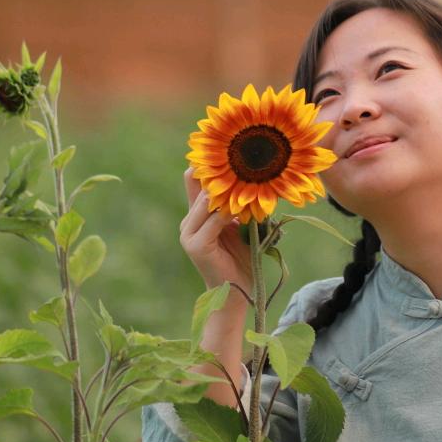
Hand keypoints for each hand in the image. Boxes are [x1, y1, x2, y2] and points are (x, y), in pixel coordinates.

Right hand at [180, 167, 252, 295]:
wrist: (236, 293)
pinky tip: (245, 209)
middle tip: (245, 160)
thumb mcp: (240, 225)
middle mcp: (188, 222)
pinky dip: (230, 212)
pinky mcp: (197, 246)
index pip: (193, 179)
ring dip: (228, 191)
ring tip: (248, 181)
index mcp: (195, 215)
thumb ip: (237, 205)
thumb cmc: (241, 258)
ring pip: (207, 200)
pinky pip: (214, 220)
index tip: (229, 147)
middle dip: (222, 173)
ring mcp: (188, 234)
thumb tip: (254, 175)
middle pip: (198, 184)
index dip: (206, 163)